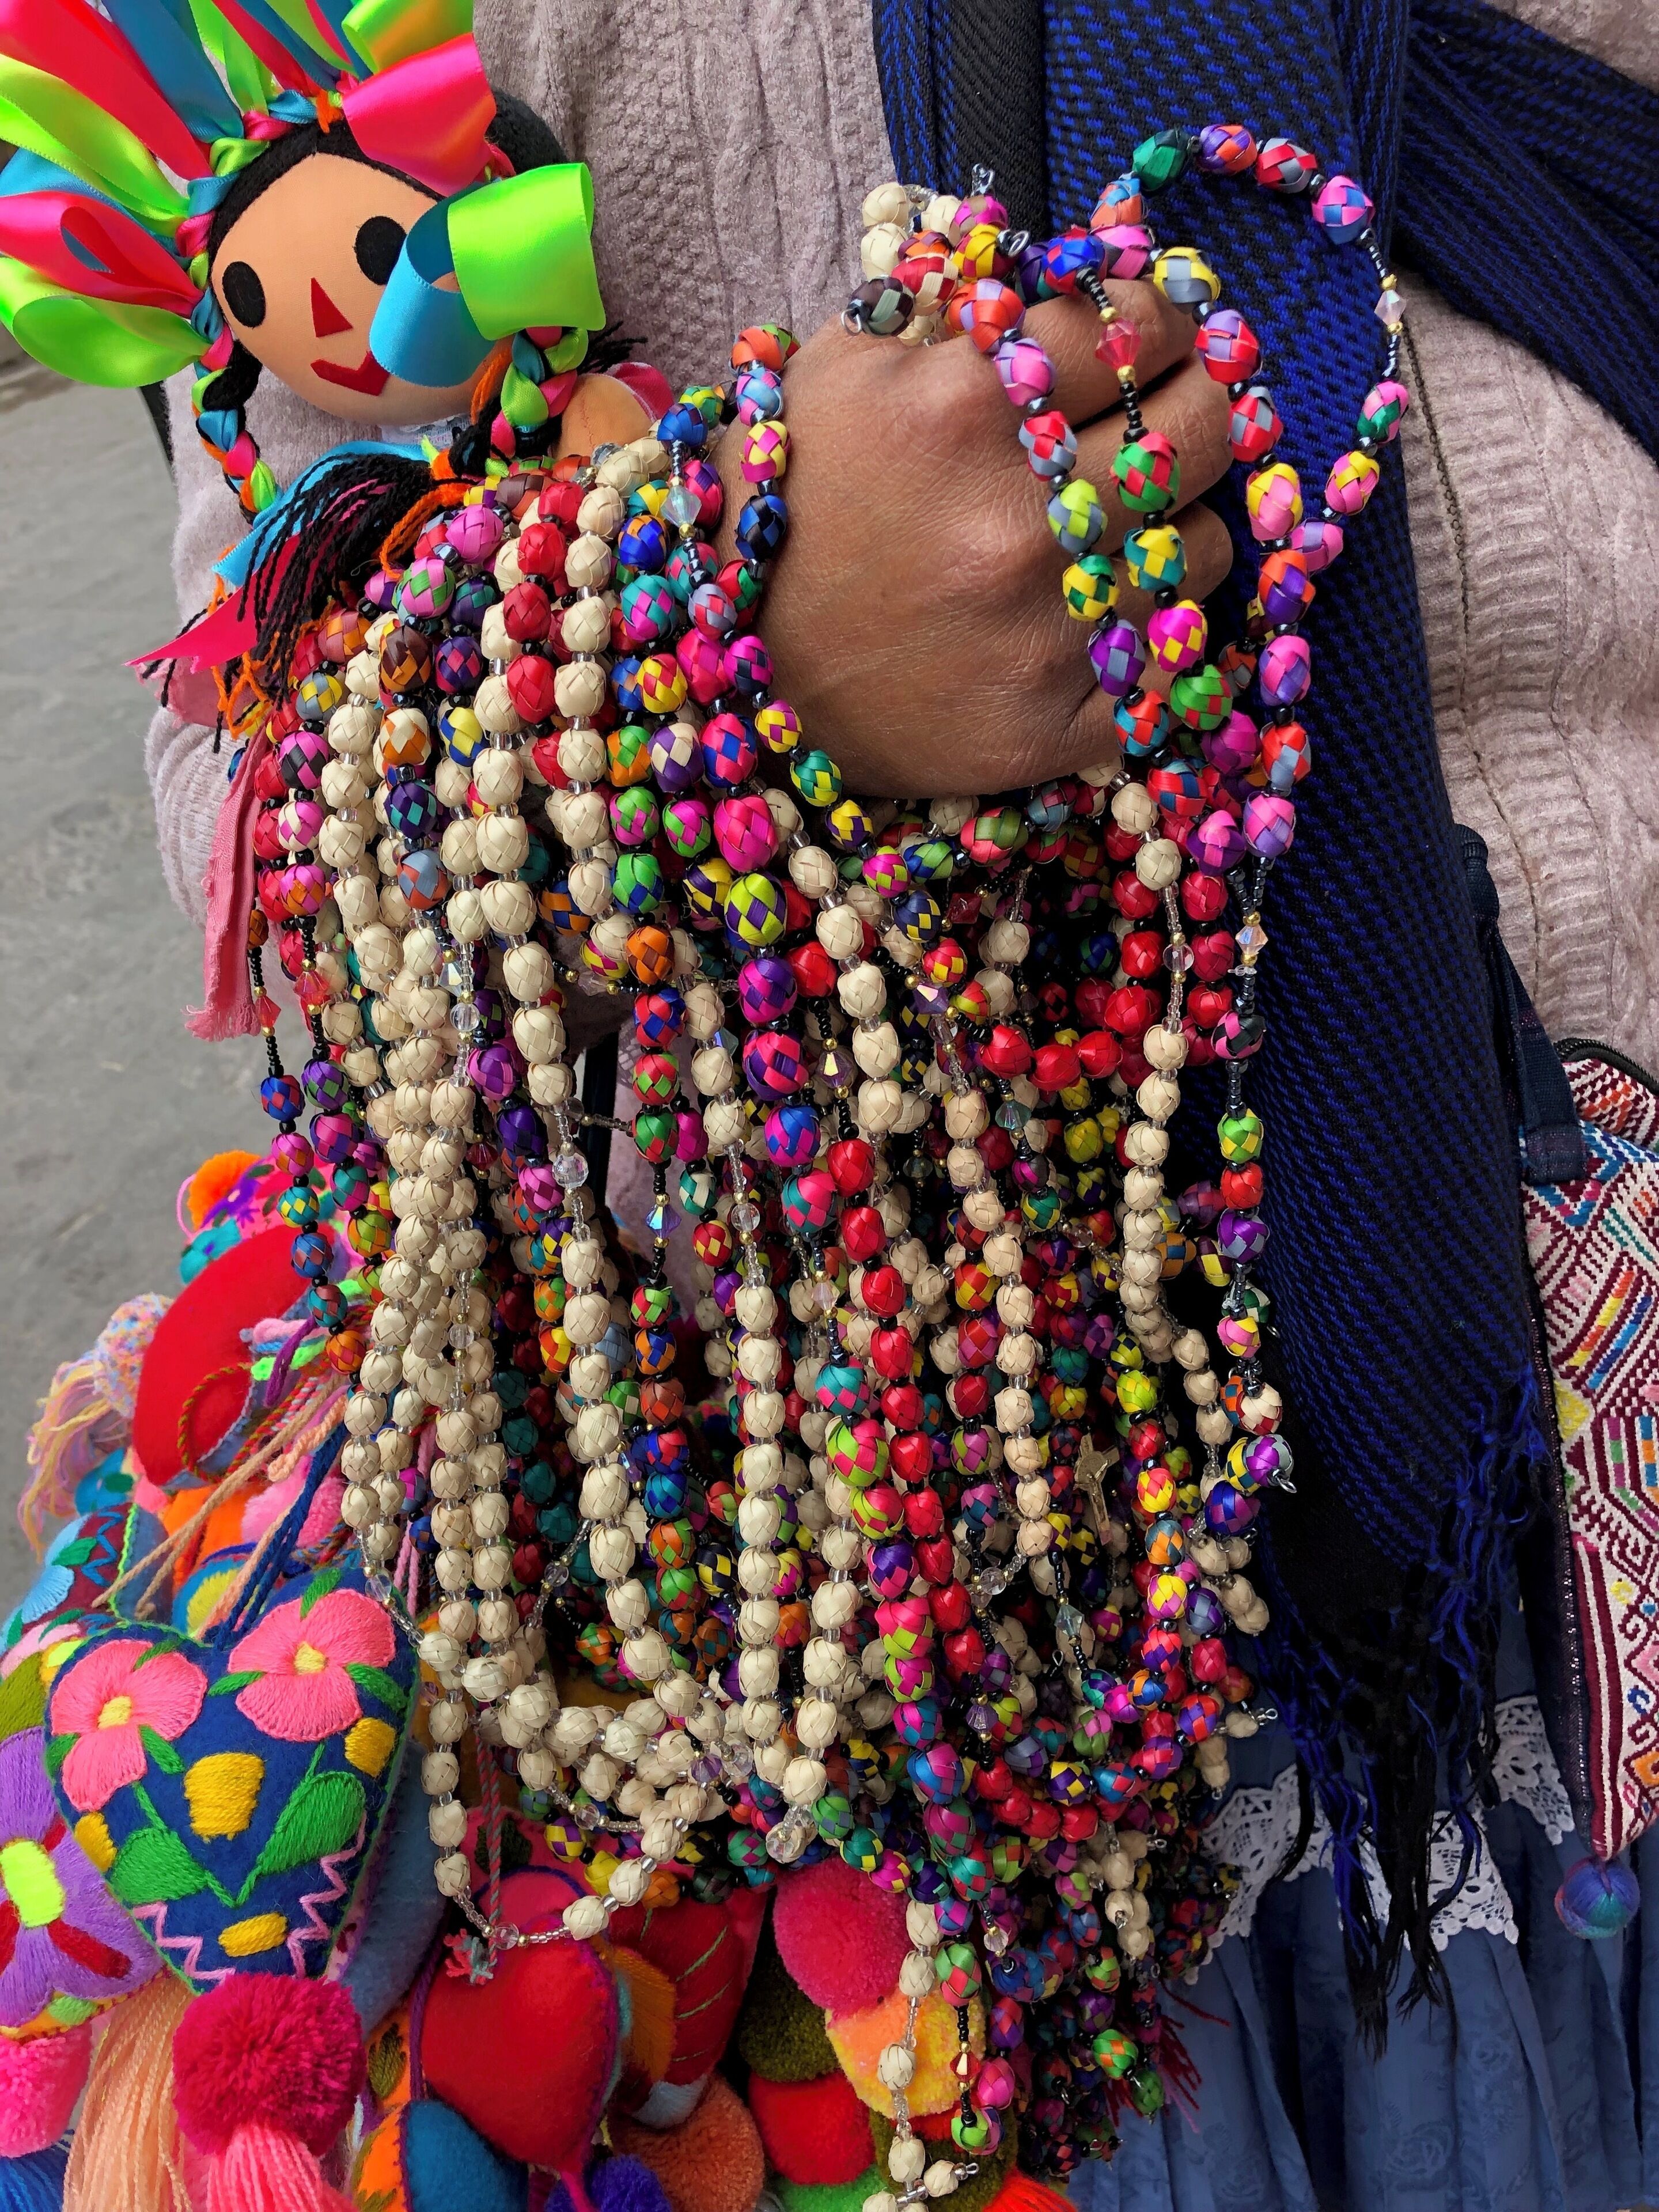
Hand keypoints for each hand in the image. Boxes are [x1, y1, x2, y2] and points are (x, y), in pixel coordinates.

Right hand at [715, 279, 1233, 799]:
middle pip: (1196, 430)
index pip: (1132, 325)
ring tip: (1134, 525)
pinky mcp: (1055, 724)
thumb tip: (1078, 278)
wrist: (735, 677)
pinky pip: (1174, 663)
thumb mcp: (840, 376)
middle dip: (1201, 401)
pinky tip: (1116, 611)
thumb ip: (954, 315)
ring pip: (1202, 549)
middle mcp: (1017, 519)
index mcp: (963, 410)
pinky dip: (1159, 631)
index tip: (1156, 328)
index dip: (1158, 317)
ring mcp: (1043, 631)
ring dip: (1182, 526)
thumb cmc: (785, 514)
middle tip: (1185, 404)